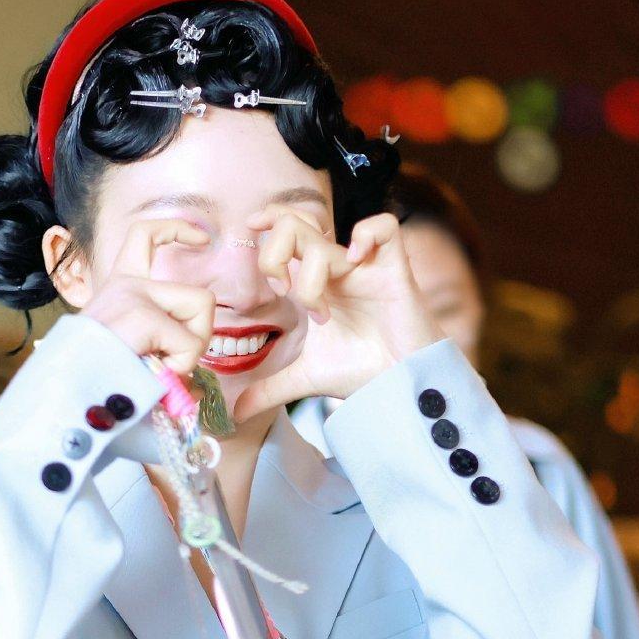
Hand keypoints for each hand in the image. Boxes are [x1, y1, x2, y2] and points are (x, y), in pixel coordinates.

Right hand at [80, 219, 215, 374]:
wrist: (67, 390)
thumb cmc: (96, 378)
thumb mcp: (127, 349)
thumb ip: (158, 345)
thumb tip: (190, 375)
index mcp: (119, 286)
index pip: (145, 234)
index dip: (178, 229)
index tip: (203, 240)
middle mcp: (127, 283)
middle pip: (200, 296)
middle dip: (200, 337)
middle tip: (173, 362)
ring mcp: (136, 297)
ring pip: (202, 313)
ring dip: (191, 349)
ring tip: (160, 368)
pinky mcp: (143, 316)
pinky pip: (190, 344)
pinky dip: (180, 366)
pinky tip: (153, 374)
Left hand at [233, 206, 443, 421]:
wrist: (400, 385)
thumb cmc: (363, 370)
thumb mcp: (306, 378)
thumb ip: (270, 390)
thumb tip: (238, 414)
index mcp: (315, 280)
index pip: (287, 229)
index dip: (268, 224)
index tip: (255, 245)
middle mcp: (336, 267)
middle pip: (293, 223)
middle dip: (275, 255)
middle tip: (282, 292)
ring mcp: (363, 266)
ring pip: (323, 237)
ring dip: (310, 278)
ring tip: (320, 313)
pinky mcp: (393, 270)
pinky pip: (384, 226)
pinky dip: (367, 236)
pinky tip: (355, 265)